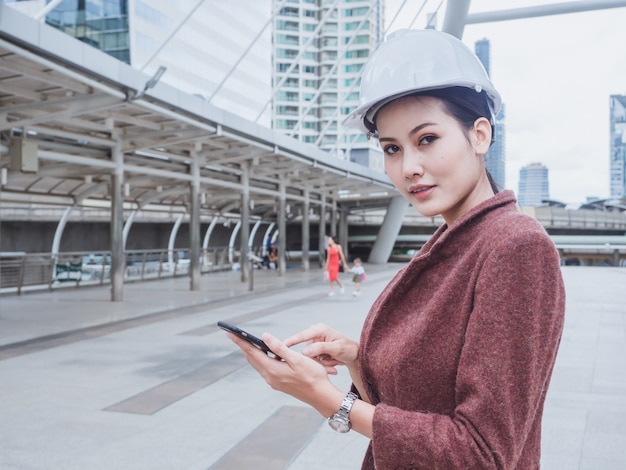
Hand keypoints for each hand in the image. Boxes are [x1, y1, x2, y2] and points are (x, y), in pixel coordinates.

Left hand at [226, 331, 342, 416]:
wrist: (321, 396)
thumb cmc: (313, 376)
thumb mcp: (297, 359)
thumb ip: (280, 348)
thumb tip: (265, 337)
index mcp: (273, 370)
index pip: (252, 352)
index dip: (240, 341)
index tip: (229, 333)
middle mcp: (270, 377)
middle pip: (252, 358)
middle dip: (243, 346)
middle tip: (234, 335)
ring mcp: (273, 381)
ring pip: (258, 364)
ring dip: (252, 352)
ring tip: (246, 341)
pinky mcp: (278, 383)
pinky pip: (265, 368)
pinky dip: (261, 358)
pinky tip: (264, 353)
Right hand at [283, 324, 358, 374]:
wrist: (355, 355)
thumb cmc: (348, 349)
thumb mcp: (336, 348)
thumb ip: (321, 348)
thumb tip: (304, 351)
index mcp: (319, 329)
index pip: (302, 335)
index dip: (291, 341)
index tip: (281, 346)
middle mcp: (315, 334)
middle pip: (305, 350)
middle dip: (316, 360)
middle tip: (330, 364)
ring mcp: (315, 342)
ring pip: (309, 357)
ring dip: (321, 363)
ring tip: (334, 363)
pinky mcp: (316, 350)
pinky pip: (314, 360)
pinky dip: (322, 364)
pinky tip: (332, 364)